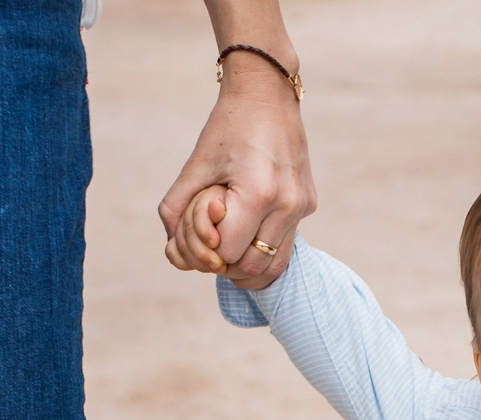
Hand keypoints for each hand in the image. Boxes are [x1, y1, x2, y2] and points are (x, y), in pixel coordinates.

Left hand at [158, 53, 313, 287]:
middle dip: (226, 263)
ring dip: (247, 263)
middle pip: (252, 266)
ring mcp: (302, 206)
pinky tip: (248, 226)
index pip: (227, 251)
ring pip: (274, 265)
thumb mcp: (196, 163)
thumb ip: (177, 206)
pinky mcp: (308, 203)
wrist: (267, 92)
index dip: (206, 249)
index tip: (199, 229)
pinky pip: (285, 243)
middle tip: (210, 244)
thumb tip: (172, 250)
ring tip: (228, 245)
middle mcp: (287, 204)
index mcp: (258, 194)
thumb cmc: (227, 125)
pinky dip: (263, 245)